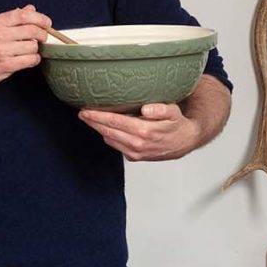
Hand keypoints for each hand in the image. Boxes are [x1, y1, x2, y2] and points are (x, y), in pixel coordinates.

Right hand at [0, 4, 51, 89]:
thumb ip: (12, 18)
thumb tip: (30, 8)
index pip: (24, 15)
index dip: (40, 18)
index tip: (47, 23)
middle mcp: (0, 34)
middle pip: (32, 30)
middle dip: (42, 34)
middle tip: (42, 38)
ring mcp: (3, 50)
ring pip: (33, 47)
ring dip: (35, 50)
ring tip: (29, 51)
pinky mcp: (6, 65)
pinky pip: (30, 60)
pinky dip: (34, 60)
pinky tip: (29, 59)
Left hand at [78, 102, 202, 161]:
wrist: (184, 142)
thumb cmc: (176, 123)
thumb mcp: (172, 111)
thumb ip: (160, 109)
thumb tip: (146, 110)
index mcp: (145, 131)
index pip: (115, 122)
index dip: (98, 116)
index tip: (85, 110)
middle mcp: (138, 144)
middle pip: (108, 131)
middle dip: (93, 122)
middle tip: (82, 113)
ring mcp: (135, 152)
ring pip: (110, 139)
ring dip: (99, 129)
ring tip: (90, 119)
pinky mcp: (135, 157)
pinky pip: (116, 146)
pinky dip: (109, 137)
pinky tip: (105, 128)